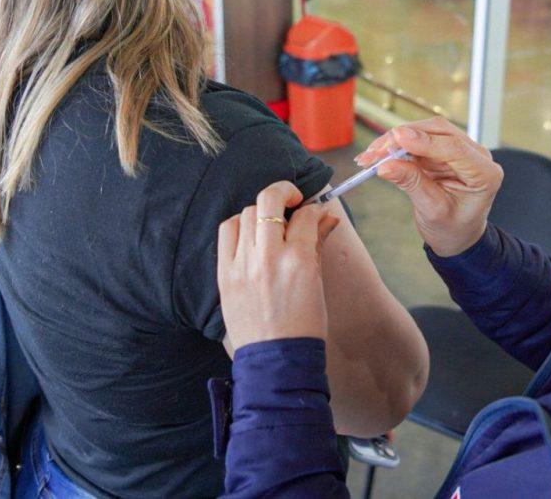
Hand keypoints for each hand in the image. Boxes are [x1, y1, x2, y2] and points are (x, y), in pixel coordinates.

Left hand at [218, 181, 340, 352]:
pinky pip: (227, 232)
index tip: (313, 213)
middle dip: (284, 191)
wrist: (277, 360)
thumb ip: (318, 244)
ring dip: (261, 212)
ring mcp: (242, 264)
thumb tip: (326, 217)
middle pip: (269, 200)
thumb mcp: (317, 283)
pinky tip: (249, 235)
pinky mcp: (224, 273)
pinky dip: (239, 226)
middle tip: (292, 198)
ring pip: (247, 213)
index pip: (305, 215)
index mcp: (298, 261)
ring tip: (269, 224)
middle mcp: (268, 257)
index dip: (312, 209)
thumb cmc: (304, 325)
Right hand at [356, 117, 502, 256]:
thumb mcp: (433, 210)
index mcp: (485, 173)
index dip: (425, 141)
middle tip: (377, 151)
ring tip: (371, 156)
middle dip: (404, 138)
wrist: (456, 237)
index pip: (455, 148)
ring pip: (424, 132)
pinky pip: (416, 141)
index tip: (399, 139)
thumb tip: (386, 165)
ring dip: (395, 141)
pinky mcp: (441, 151)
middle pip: (438, 132)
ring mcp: (457, 151)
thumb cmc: (453, 229)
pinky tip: (378, 154)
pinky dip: (396, 147)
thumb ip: (412, 184)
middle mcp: (474, 156)